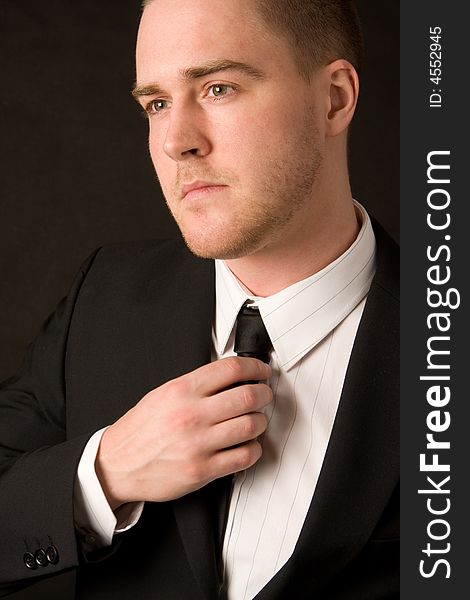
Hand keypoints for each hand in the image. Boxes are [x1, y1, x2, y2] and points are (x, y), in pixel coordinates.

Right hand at [95, 357, 271, 508]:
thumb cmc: (141, 429)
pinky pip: (244, 457)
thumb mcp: (163, 394)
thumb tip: (232, 377)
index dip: (255, 367)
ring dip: (260, 421)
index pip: (231, 369)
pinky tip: (248, 445)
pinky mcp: (202, 470)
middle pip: (247, 396)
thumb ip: (196, 385)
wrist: (117, 465)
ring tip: (256, 420)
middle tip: (264, 395)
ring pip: (251, 425)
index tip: (262, 371)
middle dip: (264, 393)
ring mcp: (198, 443)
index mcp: (182, 390)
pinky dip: (254, 449)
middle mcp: (192, 414)